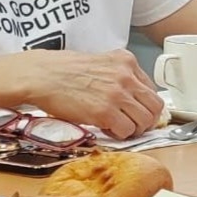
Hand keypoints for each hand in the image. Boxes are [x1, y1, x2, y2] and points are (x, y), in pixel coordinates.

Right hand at [25, 49, 162, 139]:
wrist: (41, 75)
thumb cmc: (63, 70)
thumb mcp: (100, 63)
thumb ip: (119, 75)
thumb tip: (132, 97)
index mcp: (126, 61)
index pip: (152, 89)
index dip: (145, 105)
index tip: (138, 112)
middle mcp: (126, 76)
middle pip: (155, 106)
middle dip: (147, 120)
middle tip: (134, 125)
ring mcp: (117, 94)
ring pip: (145, 121)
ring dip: (134, 129)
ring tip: (119, 128)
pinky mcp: (105, 112)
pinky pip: (126, 131)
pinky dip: (120, 135)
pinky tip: (108, 129)